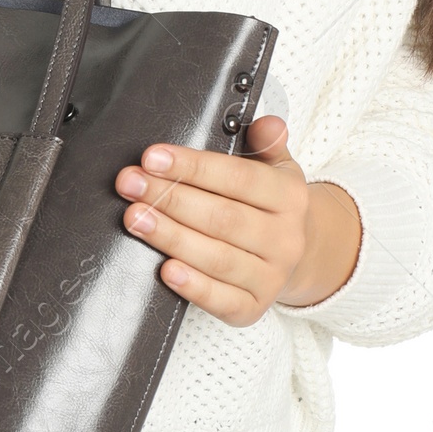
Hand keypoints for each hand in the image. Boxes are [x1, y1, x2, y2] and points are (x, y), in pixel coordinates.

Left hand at [114, 115, 361, 324]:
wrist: (301, 256)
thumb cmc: (271, 205)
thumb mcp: (277, 168)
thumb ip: (267, 142)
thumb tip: (266, 123)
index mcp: (289, 197)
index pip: (238, 178)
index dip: (193, 167)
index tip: (152, 157)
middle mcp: (286, 239)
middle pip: (222, 218)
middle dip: (170, 199)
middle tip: (131, 184)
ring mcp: (271, 277)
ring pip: (217, 258)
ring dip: (171, 237)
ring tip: (135, 218)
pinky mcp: (253, 308)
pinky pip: (222, 300)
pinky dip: (193, 286)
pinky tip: (166, 270)